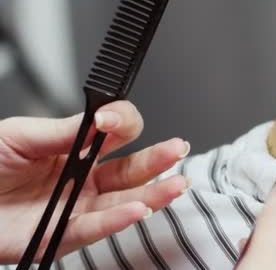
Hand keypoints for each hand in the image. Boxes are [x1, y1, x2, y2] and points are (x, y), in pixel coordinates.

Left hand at [0, 101, 190, 263]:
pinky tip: (139, 208)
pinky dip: (118, 219)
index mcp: (75, 149)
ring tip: (175, 184)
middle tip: (177, 148)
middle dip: (157, 158)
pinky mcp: (61, 236)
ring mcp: (77, 207)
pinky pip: (94, 227)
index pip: (116, 133)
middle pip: (131, 168)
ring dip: (154, 193)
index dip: (120, 123)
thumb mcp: (17, 135)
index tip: (109, 120)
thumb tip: (98, 120)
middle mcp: (83, 178)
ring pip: (125, 201)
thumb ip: (61, 131)